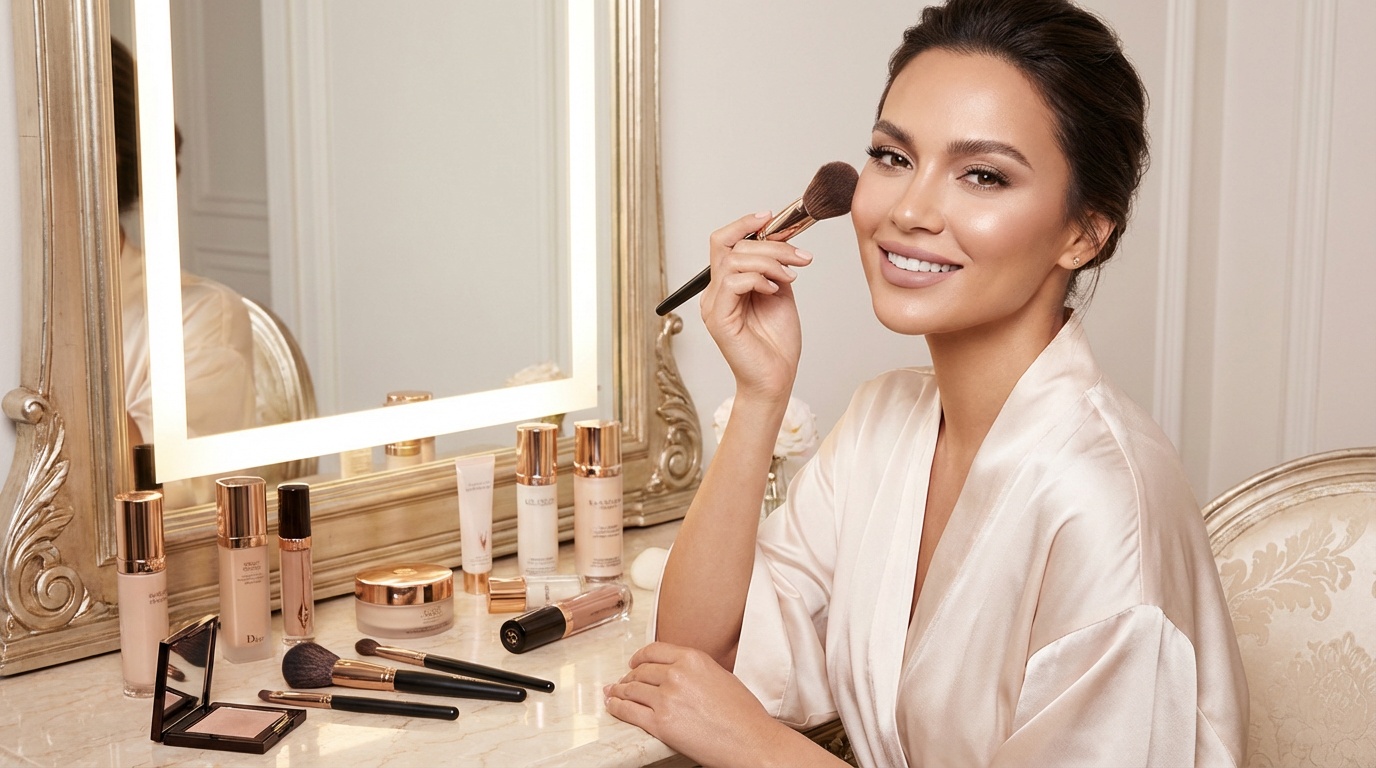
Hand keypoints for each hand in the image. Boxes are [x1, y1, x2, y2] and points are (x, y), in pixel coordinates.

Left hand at [605, 642, 827, 767]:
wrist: (751, 741)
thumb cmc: (744, 714)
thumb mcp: (721, 676)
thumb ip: (696, 671)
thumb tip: (679, 674)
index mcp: (693, 659)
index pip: (655, 651)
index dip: (639, 657)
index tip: (634, 662)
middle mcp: (676, 675)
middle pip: (641, 671)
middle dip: (629, 676)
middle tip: (623, 681)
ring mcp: (666, 699)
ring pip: (632, 690)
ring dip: (619, 691)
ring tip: (613, 693)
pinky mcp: (660, 723)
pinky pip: (629, 712)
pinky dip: (617, 707)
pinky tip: (613, 706)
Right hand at [700, 212, 812, 400]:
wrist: (777, 379)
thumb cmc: (777, 344)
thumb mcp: (780, 293)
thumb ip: (773, 268)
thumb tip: (781, 242)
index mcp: (726, 285)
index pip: (724, 242)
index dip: (744, 223)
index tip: (770, 216)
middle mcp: (715, 293)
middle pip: (729, 245)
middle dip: (770, 244)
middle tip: (799, 256)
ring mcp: (713, 305)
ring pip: (732, 260)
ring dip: (768, 261)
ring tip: (789, 276)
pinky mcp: (718, 319)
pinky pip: (732, 282)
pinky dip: (757, 279)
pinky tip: (774, 289)